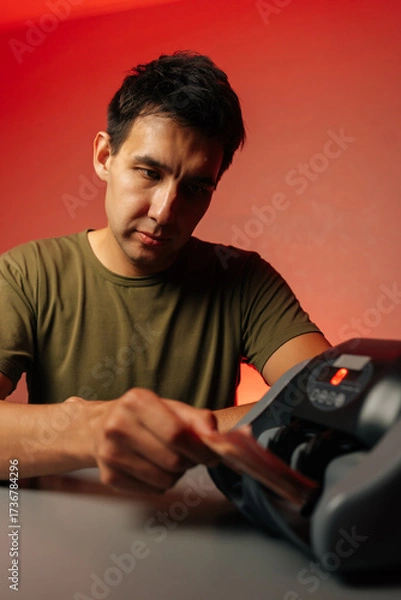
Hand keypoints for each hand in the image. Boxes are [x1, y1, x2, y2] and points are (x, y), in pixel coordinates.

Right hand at [90, 388, 217, 494]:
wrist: (97, 428)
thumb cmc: (141, 417)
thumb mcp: (168, 407)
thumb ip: (196, 419)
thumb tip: (216, 437)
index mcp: (136, 401)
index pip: (177, 433)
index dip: (200, 449)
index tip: (212, 456)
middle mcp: (118, 425)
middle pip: (172, 460)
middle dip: (190, 463)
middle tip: (191, 457)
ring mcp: (110, 453)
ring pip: (164, 480)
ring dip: (176, 475)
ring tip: (169, 460)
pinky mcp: (109, 476)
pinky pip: (152, 491)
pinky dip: (160, 484)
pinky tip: (153, 468)